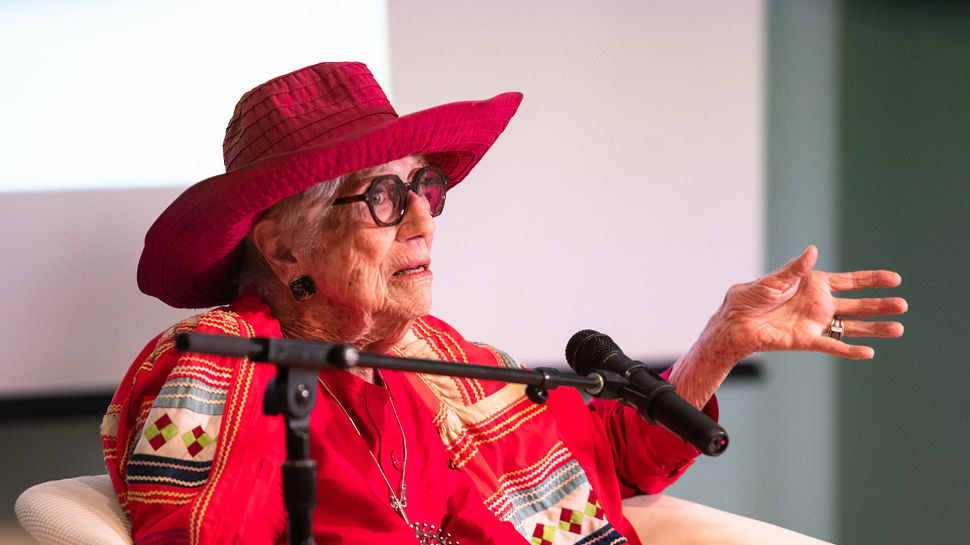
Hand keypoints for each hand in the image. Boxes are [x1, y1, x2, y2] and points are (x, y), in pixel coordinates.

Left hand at [707, 245, 906, 360]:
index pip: (850, 281)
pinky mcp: (806, 340)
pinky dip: (849, 349)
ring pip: (851, 327)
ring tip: (898, 329)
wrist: (734, 323)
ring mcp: (815, 323)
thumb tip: (813, 250)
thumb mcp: (773, 280)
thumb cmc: (749, 298)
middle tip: (903, 305)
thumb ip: (795, 269)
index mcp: (813, 285)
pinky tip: (868, 352)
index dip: (872, 280)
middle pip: (857, 305)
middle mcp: (819, 304)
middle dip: (880, 305)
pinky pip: (833, 345)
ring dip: (873, 329)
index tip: (895, 279)